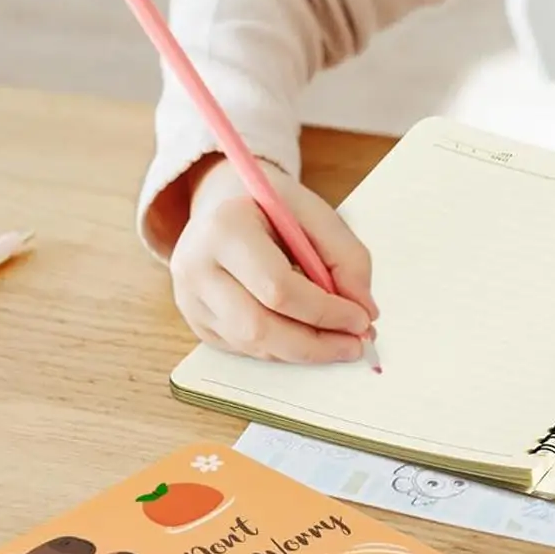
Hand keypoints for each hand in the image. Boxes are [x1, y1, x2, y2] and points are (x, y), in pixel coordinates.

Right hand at [169, 155, 378, 363]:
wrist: (223, 202)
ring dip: (302, 351)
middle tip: (355, 344)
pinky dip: (282, 348)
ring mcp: (190, 299)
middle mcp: (197, 267)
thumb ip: (346, 257)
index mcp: (226, 228)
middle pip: (258, 327)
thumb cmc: (271, 207)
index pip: (278, 288)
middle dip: (315, 344)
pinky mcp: (196, 321)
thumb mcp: (314, 212)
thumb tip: (364, 310)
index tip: (362, 319)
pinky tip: (307, 335)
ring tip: (339, 342)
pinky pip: (244, 349)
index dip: (325, 312)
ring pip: (251, 345)